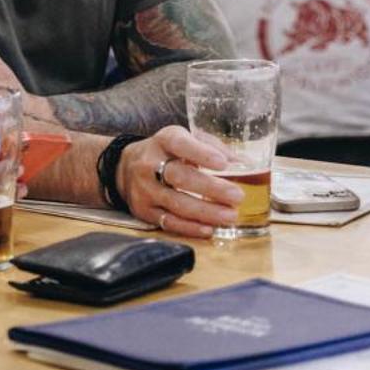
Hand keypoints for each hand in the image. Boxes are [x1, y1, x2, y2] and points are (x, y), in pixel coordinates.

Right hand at [116, 125, 243, 239]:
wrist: (125, 168)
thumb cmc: (167, 153)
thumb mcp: (185, 140)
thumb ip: (213, 148)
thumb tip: (244, 165)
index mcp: (164, 141)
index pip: (179, 143)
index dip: (201, 153)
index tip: (223, 163)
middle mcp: (149, 164)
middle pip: (180, 177)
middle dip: (211, 188)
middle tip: (237, 196)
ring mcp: (145, 190)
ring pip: (176, 203)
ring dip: (206, 212)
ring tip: (230, 216)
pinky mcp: (144, 211)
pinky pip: (168, 222)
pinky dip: (190, 228)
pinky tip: (209, 229)